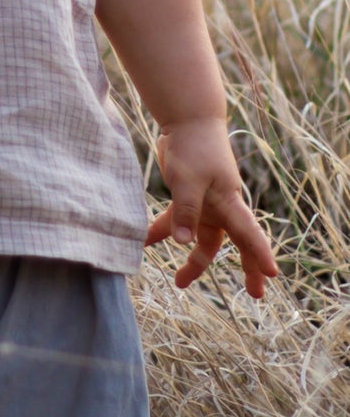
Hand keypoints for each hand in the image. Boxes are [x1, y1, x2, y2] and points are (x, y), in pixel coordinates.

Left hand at [145, 118, 278, 297]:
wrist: (187, 121)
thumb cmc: (195, 147)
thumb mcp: (188, 180)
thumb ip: (186, 211)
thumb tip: (183, 243)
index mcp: (230, 203)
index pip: (250, 234)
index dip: (261, 255)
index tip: (272, 275)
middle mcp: (222, 208)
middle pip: (235, 244)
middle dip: (245, 269)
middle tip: (255, 296)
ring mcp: (205, 204)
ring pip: (202, 239)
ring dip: (192, 260)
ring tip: (179, 282)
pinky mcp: (186, 197)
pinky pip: (176, 221)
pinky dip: (161, 232)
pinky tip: (144, 241)